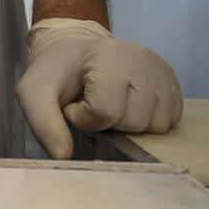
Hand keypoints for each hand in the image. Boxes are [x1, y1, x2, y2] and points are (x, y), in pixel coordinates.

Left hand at [16, 18, 182, 158]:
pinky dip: (149, 120)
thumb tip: (63, 156)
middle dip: (109, 121)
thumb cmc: (58, 73)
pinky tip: (130, 104)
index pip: (106, 110)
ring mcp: (161, 70)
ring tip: (112, 103)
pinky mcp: (173, 82)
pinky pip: (170, 121)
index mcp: (107, 55)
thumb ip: (44, 123)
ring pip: (157, 125)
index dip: (85, 117)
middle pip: (134, 121)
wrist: (77, 51)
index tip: (76, 104)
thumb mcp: (35, 92)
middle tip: (95, 103)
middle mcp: (142, 59)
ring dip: (130, 123)